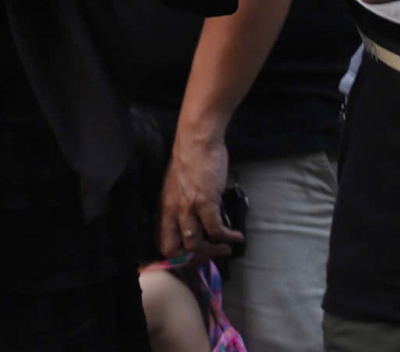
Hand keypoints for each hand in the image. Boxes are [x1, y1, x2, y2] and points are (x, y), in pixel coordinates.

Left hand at [157, 134, 238, 262]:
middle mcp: (172, 211)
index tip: (196, 259)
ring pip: (195, 244)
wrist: (198, 139)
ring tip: (227, 248)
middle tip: (211, 257)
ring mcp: (187, 208)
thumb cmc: (191, 159)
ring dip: (213, 251)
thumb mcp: (180, 187)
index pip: (163, 244)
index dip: (178, 258)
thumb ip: (185, 206)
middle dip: (193, 260)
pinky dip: (227, 237)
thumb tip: (198, 222)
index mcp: (164, 208)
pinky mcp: (205, 201)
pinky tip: (237, 236)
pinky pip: (215, 229)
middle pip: (174, 250)